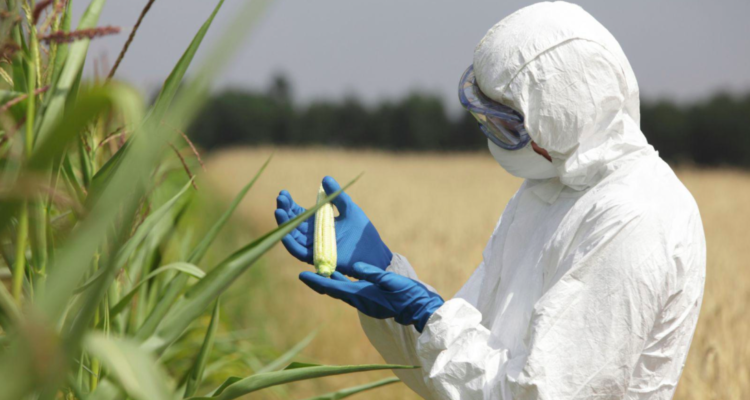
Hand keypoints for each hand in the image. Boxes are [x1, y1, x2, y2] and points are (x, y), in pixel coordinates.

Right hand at [274, 176, 392, 272]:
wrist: (373, 252)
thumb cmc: (361, 232)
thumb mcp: (348, 208)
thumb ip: (337, 196)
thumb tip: (325, 178)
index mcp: (317, 223)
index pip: (298, 213)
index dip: (289, 204)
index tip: (284, 193)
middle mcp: (312, 236)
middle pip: (292, 223)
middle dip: (284, 210)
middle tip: (280, 198)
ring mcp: (313, 247)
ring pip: (292, 236)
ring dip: (283, 224)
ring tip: (278, 211)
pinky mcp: (316, 258)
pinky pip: (298, 252)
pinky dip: (289, 242)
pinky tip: (284, 232)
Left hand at [299, 262, 443, 332]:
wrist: (419, 309)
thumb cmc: (406, 294)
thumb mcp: (390, 281)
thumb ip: (372, 274)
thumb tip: (355, 266)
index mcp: (361, 295)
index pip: (333, 287)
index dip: (317, 281)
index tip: (302, 275)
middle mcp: (359, 300)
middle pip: (333, 289)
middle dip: (319, 282)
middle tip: (304, 274)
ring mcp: (365, 302)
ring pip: (341, 290)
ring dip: (330, 281)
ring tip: (319, 271)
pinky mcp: (370, 300)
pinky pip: (351, 290)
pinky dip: (342, 282)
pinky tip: (341, 274)